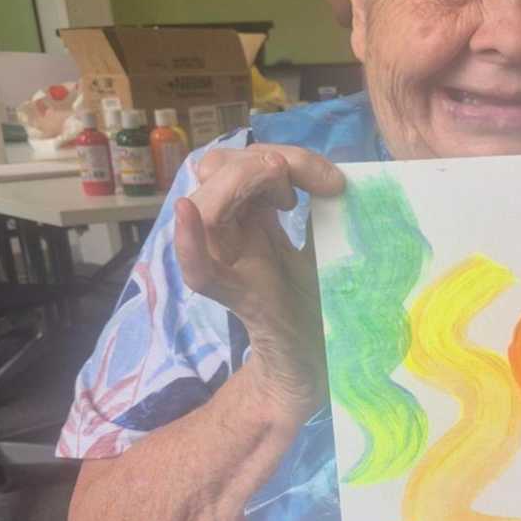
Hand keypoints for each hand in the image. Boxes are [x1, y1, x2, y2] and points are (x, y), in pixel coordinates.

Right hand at [174, 143, 343, 420]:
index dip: (283, 158)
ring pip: (204, 207)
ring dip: (240, 184)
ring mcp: (230, 265)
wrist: (321, 362)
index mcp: (251, 220)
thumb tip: (333, 176)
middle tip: (303, 186)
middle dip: (259, 162)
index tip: (330, 181)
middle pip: (215, 172)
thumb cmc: (319, 302)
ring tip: (285, 198)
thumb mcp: (324, 246)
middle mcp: (233, 236)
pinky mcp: (241, 298)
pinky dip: (190, 243)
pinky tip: (187, 213)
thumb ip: (318, 214)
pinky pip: (200, 272)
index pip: (241, 163)